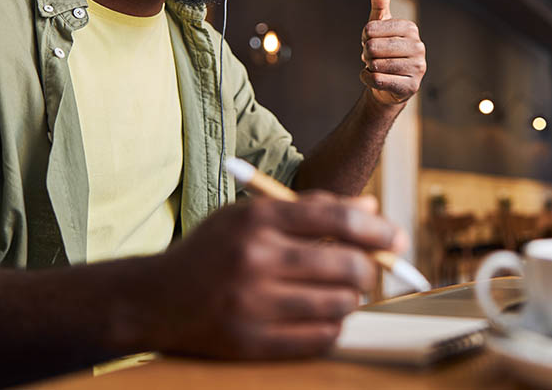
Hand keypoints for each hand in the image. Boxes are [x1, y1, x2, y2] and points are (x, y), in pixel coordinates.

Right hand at [146, 192, 404, 358]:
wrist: (154, 299)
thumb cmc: (213, 250)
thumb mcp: (251, 215)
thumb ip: (310, 209)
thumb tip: (372, 210)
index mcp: (258, 219)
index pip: (338, 217)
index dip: (377, 229)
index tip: (398, 239)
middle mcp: (256, 258)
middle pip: (346, 264)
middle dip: (369, 268)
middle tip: (368, 270)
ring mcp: (252, 304)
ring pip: (339, 304)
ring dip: (351, 298)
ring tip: (341, 292)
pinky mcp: (251, 342)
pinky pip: (319, 338)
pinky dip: (333, 327)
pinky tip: (324, 316)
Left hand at [360, 0, 425, 105]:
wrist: (390, 83)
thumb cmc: (384, 49)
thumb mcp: (380, 22)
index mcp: (410, 28)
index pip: (371, 29)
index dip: (365, 36)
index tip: (372, 40)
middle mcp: (418, 47)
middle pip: (373, 48)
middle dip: (366, 53)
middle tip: (374, 56)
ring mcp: (418, 68)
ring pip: (375, 65)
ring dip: (368, 67)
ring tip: (378, 67)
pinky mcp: (411, 87)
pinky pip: (377, 80)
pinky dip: (367, 79)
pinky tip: (376, 78)